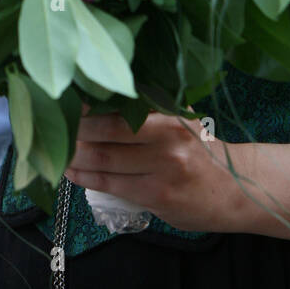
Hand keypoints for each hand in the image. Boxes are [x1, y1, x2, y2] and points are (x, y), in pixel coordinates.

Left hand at [65, 111, 254, 234]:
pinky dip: (86, 177)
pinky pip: (112, 184)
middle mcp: (168, 137)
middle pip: (108, 129)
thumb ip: (151, 107)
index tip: (67, 97)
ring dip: (75, 154)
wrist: (234, 189)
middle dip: (76, 127)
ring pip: (105, 158)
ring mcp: (163, 168)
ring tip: (57, 148)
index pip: (122, 102)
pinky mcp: (157, 196)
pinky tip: (71, 171)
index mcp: (172, 113)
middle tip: (55, 123)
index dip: (90, 101)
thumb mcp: (183, 120)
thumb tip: (103, 92)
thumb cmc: (200, 150)